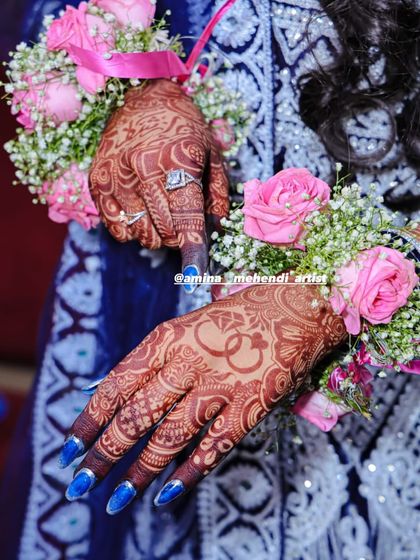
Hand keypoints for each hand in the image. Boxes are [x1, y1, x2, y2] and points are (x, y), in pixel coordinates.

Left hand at [59, 284, 345, 512]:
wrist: (295, 306)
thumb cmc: (233, 319)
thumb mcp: (183, 327)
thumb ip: (145, 359)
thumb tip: (97, 388)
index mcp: (167, 339)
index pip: (117, 385)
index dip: (89, 421)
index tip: (69, 449)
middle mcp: (189, 360)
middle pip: (138, 415)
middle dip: (105, 453)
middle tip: (80, 484)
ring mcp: (222, 382)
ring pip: (171, 435)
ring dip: (141, 472)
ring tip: (117, 498)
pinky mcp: (253, 402)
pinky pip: (216, 444)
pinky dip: (190, 472)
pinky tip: (168, 494)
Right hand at [89, 79, 228, 276]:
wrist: (140, 93)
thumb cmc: (183, 125)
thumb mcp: (211, 151)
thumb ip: (218, 191)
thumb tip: (216, 226)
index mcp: (178, 160)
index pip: (187, 218)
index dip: (193, 249)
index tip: (194, 274)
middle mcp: (144, 169)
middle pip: (164, 231)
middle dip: (178, 237)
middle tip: (182, 223)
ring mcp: (117, 175)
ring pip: (140, 233)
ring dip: (155, 235)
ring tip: (160, 215)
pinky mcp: (97, 180)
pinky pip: (115, 226)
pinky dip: (131, 230)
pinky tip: (139, 214)